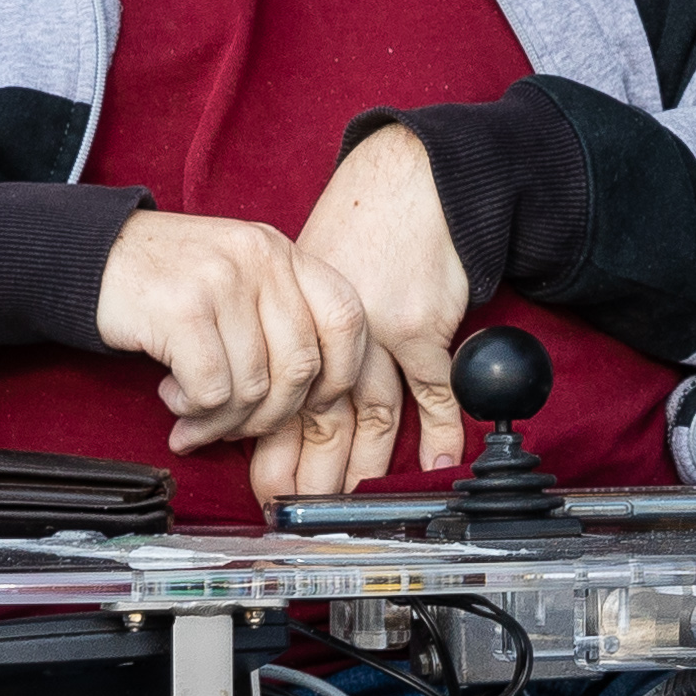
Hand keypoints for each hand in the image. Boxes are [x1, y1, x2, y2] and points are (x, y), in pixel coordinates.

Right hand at [91, 209, 382, 457]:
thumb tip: (320, 397)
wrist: (88, 255)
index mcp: (282, 251)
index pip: (346, 316)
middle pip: (301, 364)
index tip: (313, 402)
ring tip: (195, 414)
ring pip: (254, 385)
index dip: (341, 371)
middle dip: (272, 414)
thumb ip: (280, 316)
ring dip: (224, 420)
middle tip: (238, 427)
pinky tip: (173, 397)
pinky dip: (195, 410)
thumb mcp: (238, 276)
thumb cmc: (168, 280)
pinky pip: (212, 390)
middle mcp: (260, 259)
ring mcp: (222, 281)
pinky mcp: (182, 310)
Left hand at [262, 124, 471, 509]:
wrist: (409, 185)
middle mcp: (326, 332)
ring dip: (364, 466)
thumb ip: (284, 325)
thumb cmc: (358, 225)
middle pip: (316, 418)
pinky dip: (437, 433)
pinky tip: (434, 466)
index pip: (274, 397)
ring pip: (368, 416)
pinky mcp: (420, 329)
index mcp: (291, 320)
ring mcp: (376, 335)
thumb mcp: (299, 270)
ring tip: (355, 504)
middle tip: (296, 510)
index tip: (261, 485)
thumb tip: (257, 381)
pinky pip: (431, 393)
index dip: (266, 446)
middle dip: (307, 472)